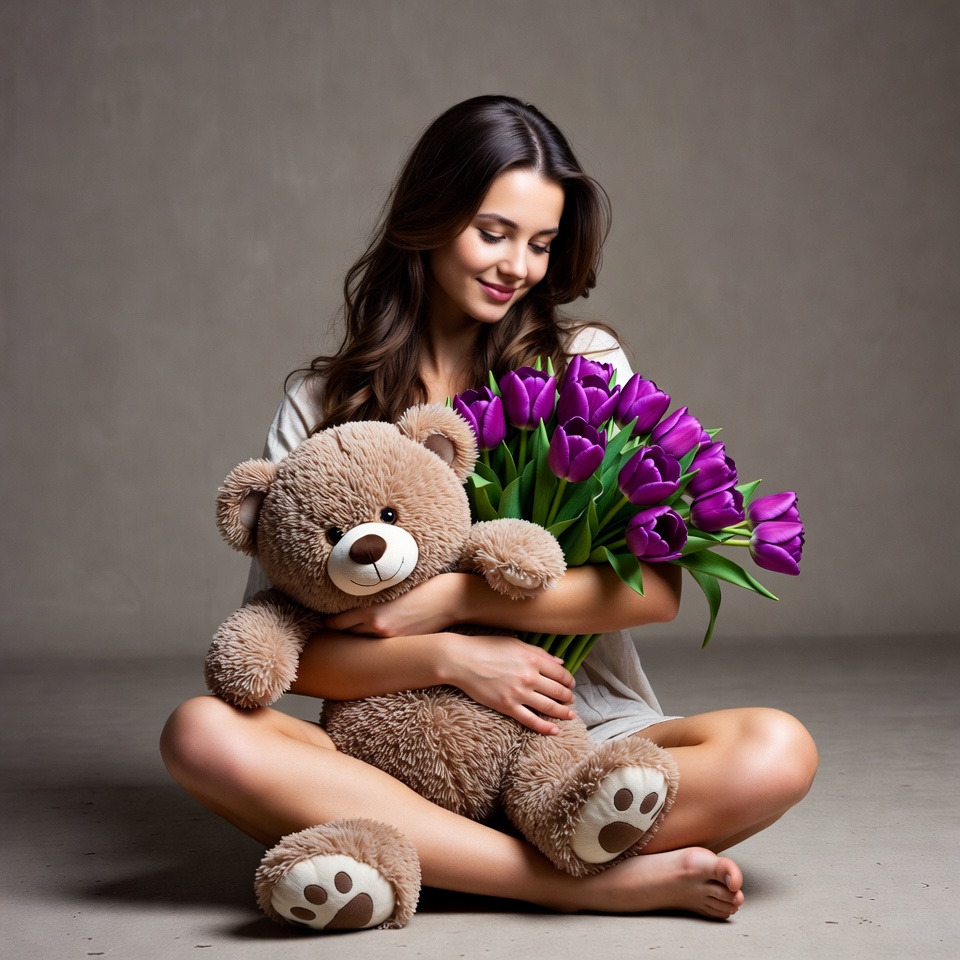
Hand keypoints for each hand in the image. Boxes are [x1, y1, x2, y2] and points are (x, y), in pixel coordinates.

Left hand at [322, 573, 470, 636]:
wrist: (452, 599)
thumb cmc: (425, 587)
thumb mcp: (393, 588)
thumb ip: (374, 600)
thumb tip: (358, 605)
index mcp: (373, 614)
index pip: (338, 623)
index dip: (327, 623)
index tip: (320, 622)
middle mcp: (378, 629)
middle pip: (346, 636)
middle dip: (336, 633)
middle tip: (326, 632)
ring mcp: (391, 640)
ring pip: (362, 642)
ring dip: (353, 639)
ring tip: (343, 638)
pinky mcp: (403, 644)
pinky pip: (379, 647)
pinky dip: (372, 642)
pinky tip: (367, 643)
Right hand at [439, 632, 576, 735]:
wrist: (462, 660)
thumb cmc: (487, 647)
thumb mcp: (515, 643)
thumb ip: (540, 653)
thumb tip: (560, 662)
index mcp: (533, 659)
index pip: (561, 674)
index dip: (569, 681)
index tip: (571, 685)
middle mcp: (529, 677)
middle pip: (558, 691)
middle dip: (568, 697)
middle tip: (571, 700)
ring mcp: (519, 693)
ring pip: (549, 707)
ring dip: (563, 713)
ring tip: (569, 715)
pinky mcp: (508, 706)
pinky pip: (531, 720)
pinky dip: (545, 727)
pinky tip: (555, 730)